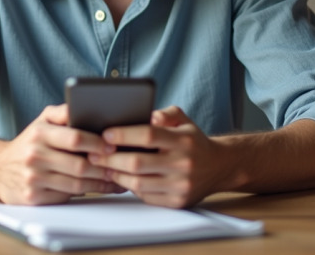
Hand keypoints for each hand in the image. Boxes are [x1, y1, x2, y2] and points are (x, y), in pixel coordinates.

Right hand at [0, 104, 124, 204]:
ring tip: (119, 178)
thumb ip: (63, 113)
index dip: (97, 143)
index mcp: (39, 134)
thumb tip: (85, 104)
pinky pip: (68, 196)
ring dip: (102, 182)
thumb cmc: (28, 143)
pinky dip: (88, 193)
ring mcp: (34, 179)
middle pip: (80, 165)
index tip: (114, 145)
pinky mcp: (34, 198)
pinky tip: (102, 188)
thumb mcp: (41, 122)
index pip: (75, 138)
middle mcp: (35, 156)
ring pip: (77, 184)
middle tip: (123, 165)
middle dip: (105, 166)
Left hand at [88, 106, 222, 207]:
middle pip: (138, 163)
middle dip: (110, 158)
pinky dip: (130, 187)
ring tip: (102, 166)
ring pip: (138, 183)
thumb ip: (164, 113)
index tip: (105, 133)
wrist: (220, 167)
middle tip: (94, 153)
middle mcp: (183, 163)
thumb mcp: (184, 120)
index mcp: (183, 139)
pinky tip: (120, 178)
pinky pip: (146, 196)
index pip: (148, 135)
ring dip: (116, 174)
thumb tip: (145, 114)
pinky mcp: (177, 202)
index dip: (123, 135)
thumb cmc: (193, 141)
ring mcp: (181, 185)